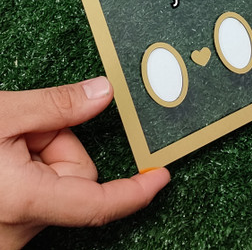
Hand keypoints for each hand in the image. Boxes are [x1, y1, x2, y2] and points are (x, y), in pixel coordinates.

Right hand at [0, 77, 169, 248]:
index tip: (161, 175)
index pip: (99, 204)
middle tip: (23, 129)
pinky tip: (5, 159)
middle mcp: (20, 229)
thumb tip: (103, 93)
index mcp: (27, 200)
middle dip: (59, 144)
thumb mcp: (6, 113)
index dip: (136, 190)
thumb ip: (58, 104)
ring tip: (7, 142)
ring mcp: (10, 233)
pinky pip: (36, 196)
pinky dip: (28, 171)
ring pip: (55, 184)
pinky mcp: (5, 229)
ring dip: (40, 155)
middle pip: (76, 178)